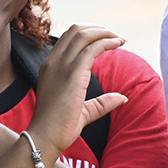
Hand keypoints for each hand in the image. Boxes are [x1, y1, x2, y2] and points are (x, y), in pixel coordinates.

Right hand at [26, 25, 127, 159]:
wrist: (44, 138)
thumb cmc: (58, 128)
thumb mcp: (82, 112)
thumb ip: (101, 103)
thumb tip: (122, 97)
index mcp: (50, 67)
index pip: (68, 39)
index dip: (88, 34)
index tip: (105, 39)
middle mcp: (53, 62)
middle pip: (75, 31)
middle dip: (97, 29)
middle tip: (115, 36)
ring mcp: (61, 66)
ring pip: (83, 35)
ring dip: (104, 33)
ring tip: (120, 39)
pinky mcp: (72, 74)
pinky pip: (91, 49)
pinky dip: (106, 42)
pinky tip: (118, 44)